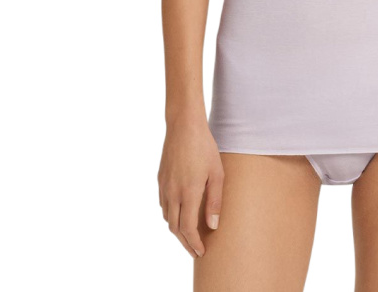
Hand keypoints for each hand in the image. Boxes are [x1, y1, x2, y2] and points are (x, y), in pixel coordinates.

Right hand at [157, 120, 224, 258]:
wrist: (184, 126)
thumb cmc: (204, 147)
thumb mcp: (216, 173)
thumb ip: (214, 201)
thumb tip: (213, 225)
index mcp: (188, 193)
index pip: (187, 228)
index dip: (193, 244)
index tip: (201, 252)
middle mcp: (173, 193)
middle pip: (174, 228)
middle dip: (185, 242)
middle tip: (195, 251)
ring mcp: (164, 186)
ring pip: (167, 217)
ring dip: (176, 229)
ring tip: (188, 235)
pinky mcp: (160, 179)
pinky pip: (163, 204)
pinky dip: (170, 215)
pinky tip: (179, 213)